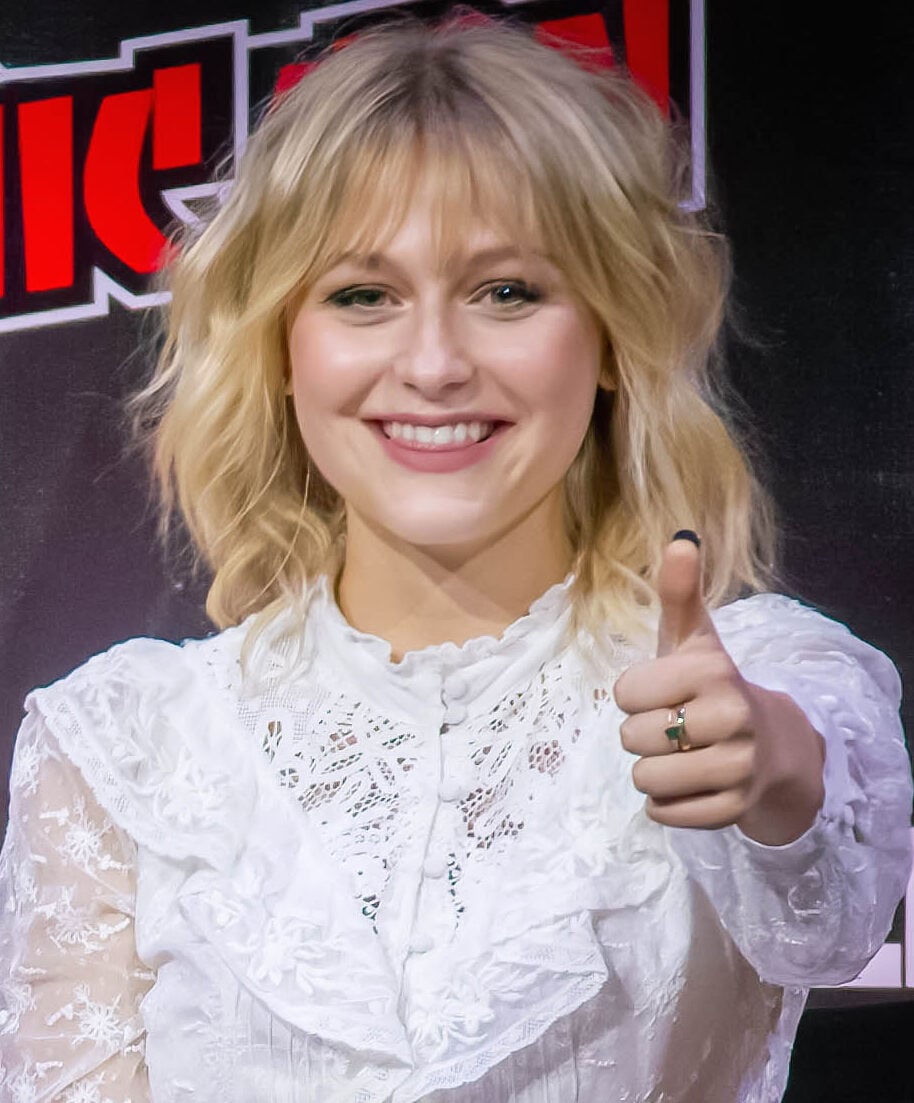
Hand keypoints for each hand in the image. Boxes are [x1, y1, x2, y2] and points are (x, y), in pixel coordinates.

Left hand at [613, 535, 824, 845]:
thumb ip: (680, 594)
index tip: (663, 692)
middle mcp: (730, 717)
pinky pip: (664, 812)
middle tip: (675, 726)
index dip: (634, 695)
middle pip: (632, 738)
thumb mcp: (694, 640)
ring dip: (651, 770)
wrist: (771, 746)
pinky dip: (666, 803)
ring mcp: (736, 767)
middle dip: (642, 734)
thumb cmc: (712, 687)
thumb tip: (681, 538)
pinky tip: (691, 783)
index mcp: (712, 672)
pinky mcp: (733, 809)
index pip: (625, 693)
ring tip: (681, 755)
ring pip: (645, 779)